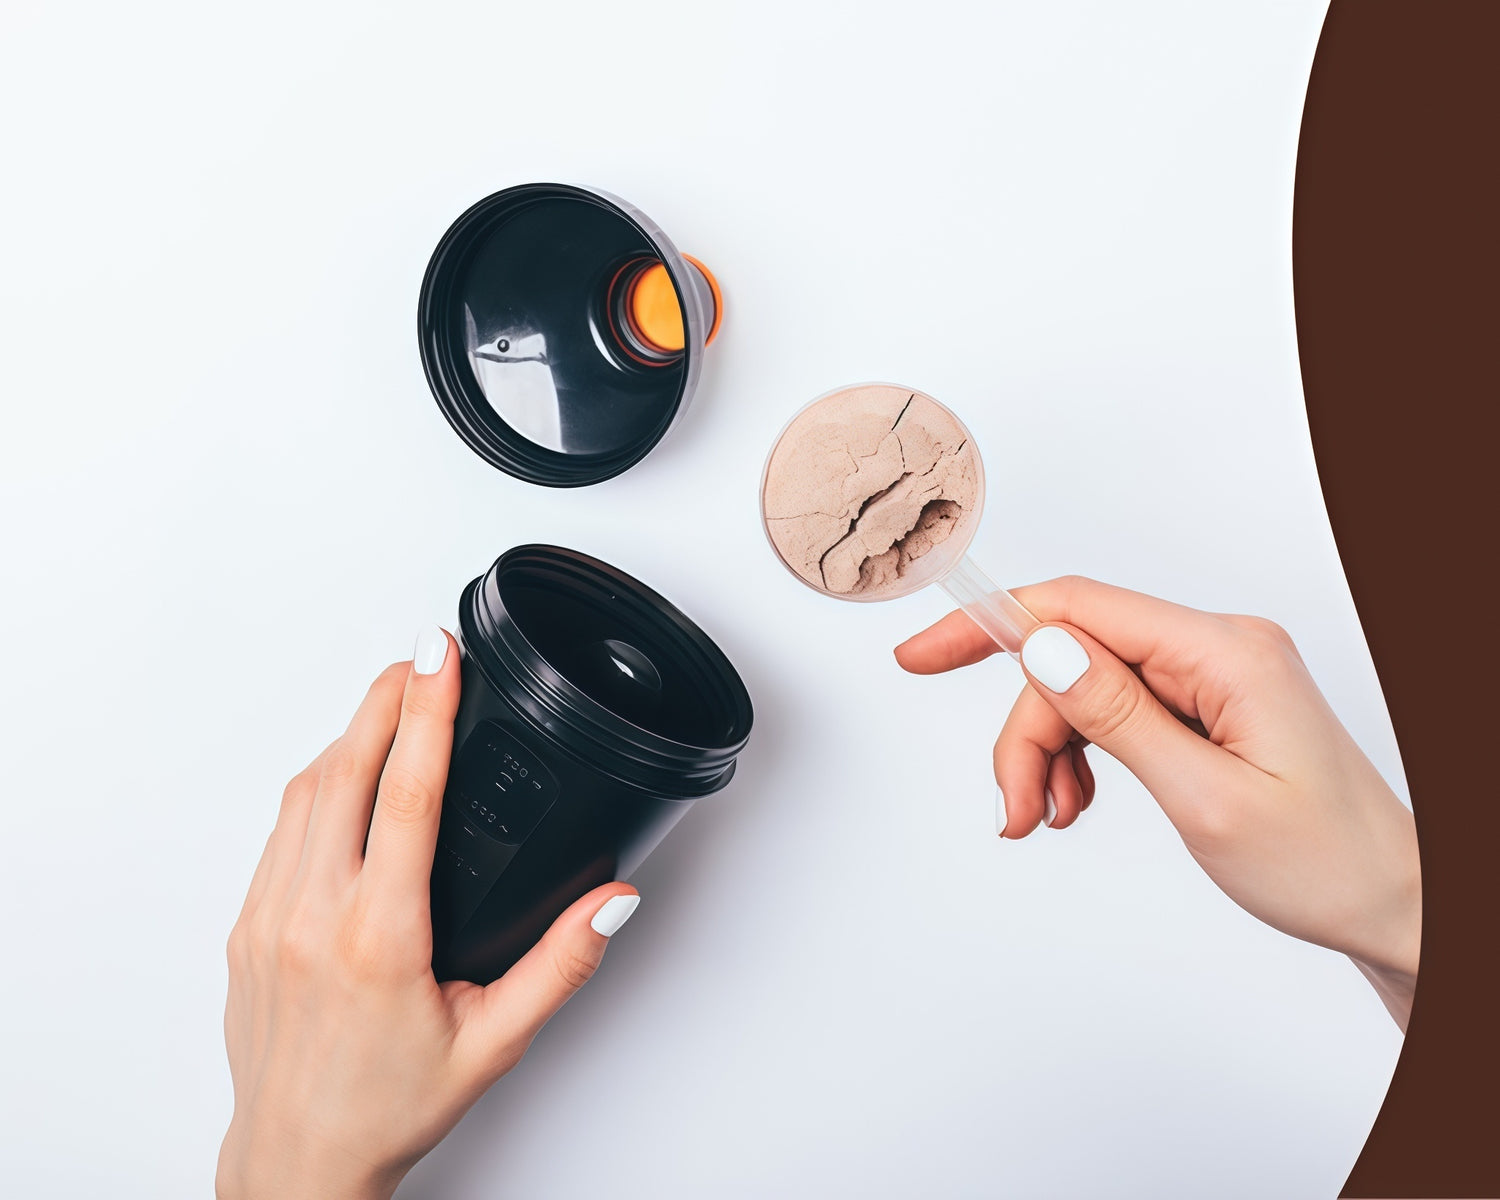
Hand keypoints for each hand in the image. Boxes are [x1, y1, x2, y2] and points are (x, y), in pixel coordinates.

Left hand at [217, 627, 640, 1199]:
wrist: (297, 1162)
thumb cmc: (391, 1107)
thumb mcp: (496, 1042)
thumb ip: (562, 965)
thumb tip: (613, 899)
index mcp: (380, 939)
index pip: (405, 793)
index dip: (426, 710)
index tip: (439, 653)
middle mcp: (313, 917)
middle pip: (345, 768)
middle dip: (385, 697)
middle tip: (423, 654)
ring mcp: (268, 917)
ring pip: (304, 790)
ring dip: (351, 733)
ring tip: (394, 700)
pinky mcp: (245, 924)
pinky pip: (282, 827)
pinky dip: (320, 781)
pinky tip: (350, 772)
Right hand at [895, 576, 1420, 1028]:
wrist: (1391, 906)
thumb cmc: (1326, 862)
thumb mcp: (1207, 798)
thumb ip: (1118, 718)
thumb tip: (1041, 649)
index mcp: (1226, 653)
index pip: (1079, 608)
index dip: (992, 625)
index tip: (921, 655)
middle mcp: (1217, 648)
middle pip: (1073, 660)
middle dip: (1028, 734)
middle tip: (1014, 811)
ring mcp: (1212, 676)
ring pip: (1085, 690)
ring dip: (1049, 753)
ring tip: (1046, 820)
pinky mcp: (1205, 705)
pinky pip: (1115, 712)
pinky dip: (1081, 759)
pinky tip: (1076, 805)